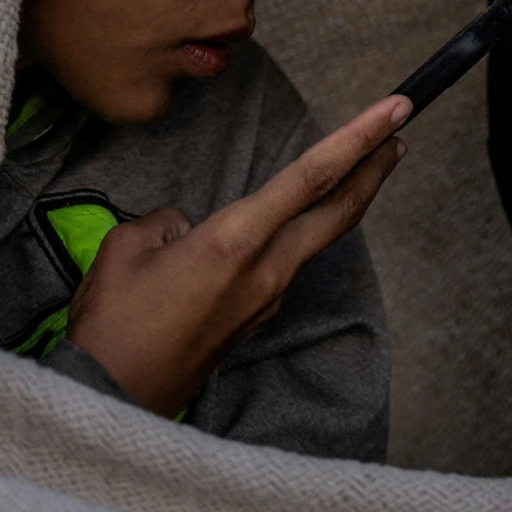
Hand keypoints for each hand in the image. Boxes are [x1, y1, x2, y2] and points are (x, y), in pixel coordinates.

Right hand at [63, 95, 407, 416]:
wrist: (112, 401)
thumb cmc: (112, 325)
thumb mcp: (125, 249)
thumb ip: (166, 222)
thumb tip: (189, 229)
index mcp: (235, 242)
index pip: (313, 177)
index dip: (359, 138)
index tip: (396, 110)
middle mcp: (265, 270)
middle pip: (338, 210)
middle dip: (374, 166)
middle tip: (400, 130)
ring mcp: (266, 299)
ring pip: (317, 238)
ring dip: (343, 199)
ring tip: (359, 165)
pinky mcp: (255, 319)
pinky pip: (286, 263)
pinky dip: (301, 232)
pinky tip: (285, 221)